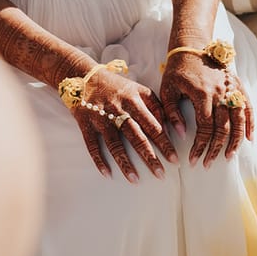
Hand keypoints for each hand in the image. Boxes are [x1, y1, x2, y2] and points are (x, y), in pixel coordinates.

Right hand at [73, 66, 179, 182]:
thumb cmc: (116, 86)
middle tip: (161, 174)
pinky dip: (99, 160)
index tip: (174, 160)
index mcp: (134, 100)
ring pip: (115, 143)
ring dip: (125, 163)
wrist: (82, 75)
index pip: (153, 125)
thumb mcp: (138, 89)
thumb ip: (155, 106)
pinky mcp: (85, 122)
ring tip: (135, 180)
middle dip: (150, 157)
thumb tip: (169, 128)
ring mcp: (100, 116)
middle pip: (136, 136)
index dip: (164, 143)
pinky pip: (92, 144)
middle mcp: (118, 109)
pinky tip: (107, 174)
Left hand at [159, 53, 253, 165]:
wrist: (192, 46)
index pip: (205, 127)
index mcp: (202, 94)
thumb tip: (181, 134)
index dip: (200, 146)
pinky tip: (250, 138)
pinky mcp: (237, 85)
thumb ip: (172, 112)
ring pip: (238, 120)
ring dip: (236, 141)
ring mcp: (231, 89)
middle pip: (223, 127)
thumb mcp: (167, 89)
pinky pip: (247, 107)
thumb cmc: (177, 69)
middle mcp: (220, 92)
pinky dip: (250, 123)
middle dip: (216, 148)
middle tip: (209, 164)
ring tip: (229, 156)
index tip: (194, 159)